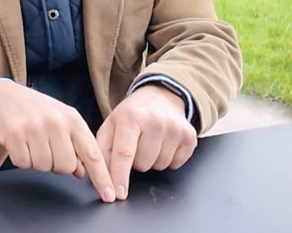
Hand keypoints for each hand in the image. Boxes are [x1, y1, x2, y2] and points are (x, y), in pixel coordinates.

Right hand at [0, 81, 116, 202]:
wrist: (3, 95)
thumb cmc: (36, 111)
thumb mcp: (62, 121)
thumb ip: (76, 144)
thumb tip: (83, 171)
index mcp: (73, 119)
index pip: (92, 153)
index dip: (101, 177)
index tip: (109, 194)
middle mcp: (56, 122)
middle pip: (66, 166)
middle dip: (57, 164)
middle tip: (48, 148)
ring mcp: (35, 127)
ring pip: (44, 167)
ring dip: (38, 161)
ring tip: (33, 143)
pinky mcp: (14, 134)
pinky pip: (23, 164)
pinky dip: (22, 158)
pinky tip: (20, 143)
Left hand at [96, 84, 197, 199]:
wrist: (161, 96)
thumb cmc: (132, 115)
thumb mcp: (110, 125)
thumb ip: (102, 151)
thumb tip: (101, 177)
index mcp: (131, 118)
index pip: (124, 154)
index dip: (119, 176)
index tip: (117, 194)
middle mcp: (155, 121)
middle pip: (143, 164)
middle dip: (137, 161)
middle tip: (137, 144)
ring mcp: (175, 128)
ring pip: (160, 166)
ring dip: (153, 160)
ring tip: (151, 142)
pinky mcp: (189, 135)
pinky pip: (176, 164)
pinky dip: (169, 159)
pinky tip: (165, 143)